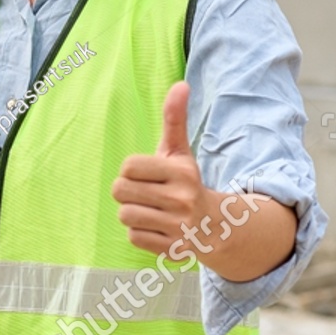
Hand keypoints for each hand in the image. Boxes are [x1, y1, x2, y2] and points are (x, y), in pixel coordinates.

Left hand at [111, 81, 213, 259]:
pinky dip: (140, 233)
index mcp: (182, 172)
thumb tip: (181, 84)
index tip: (147, 174)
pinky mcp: (173, 249)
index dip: (131, 170)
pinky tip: (157, 227)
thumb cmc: (186, 183)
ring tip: (152, 210)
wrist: (215, 226)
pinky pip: (133, 237)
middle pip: (120, 191)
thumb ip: (174, 119)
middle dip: (127, 191)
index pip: (128, 166)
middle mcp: (182, 200)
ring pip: (125, 215)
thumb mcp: (180, 151)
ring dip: (133, 212)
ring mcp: (178, 227)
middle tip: (145, 192)